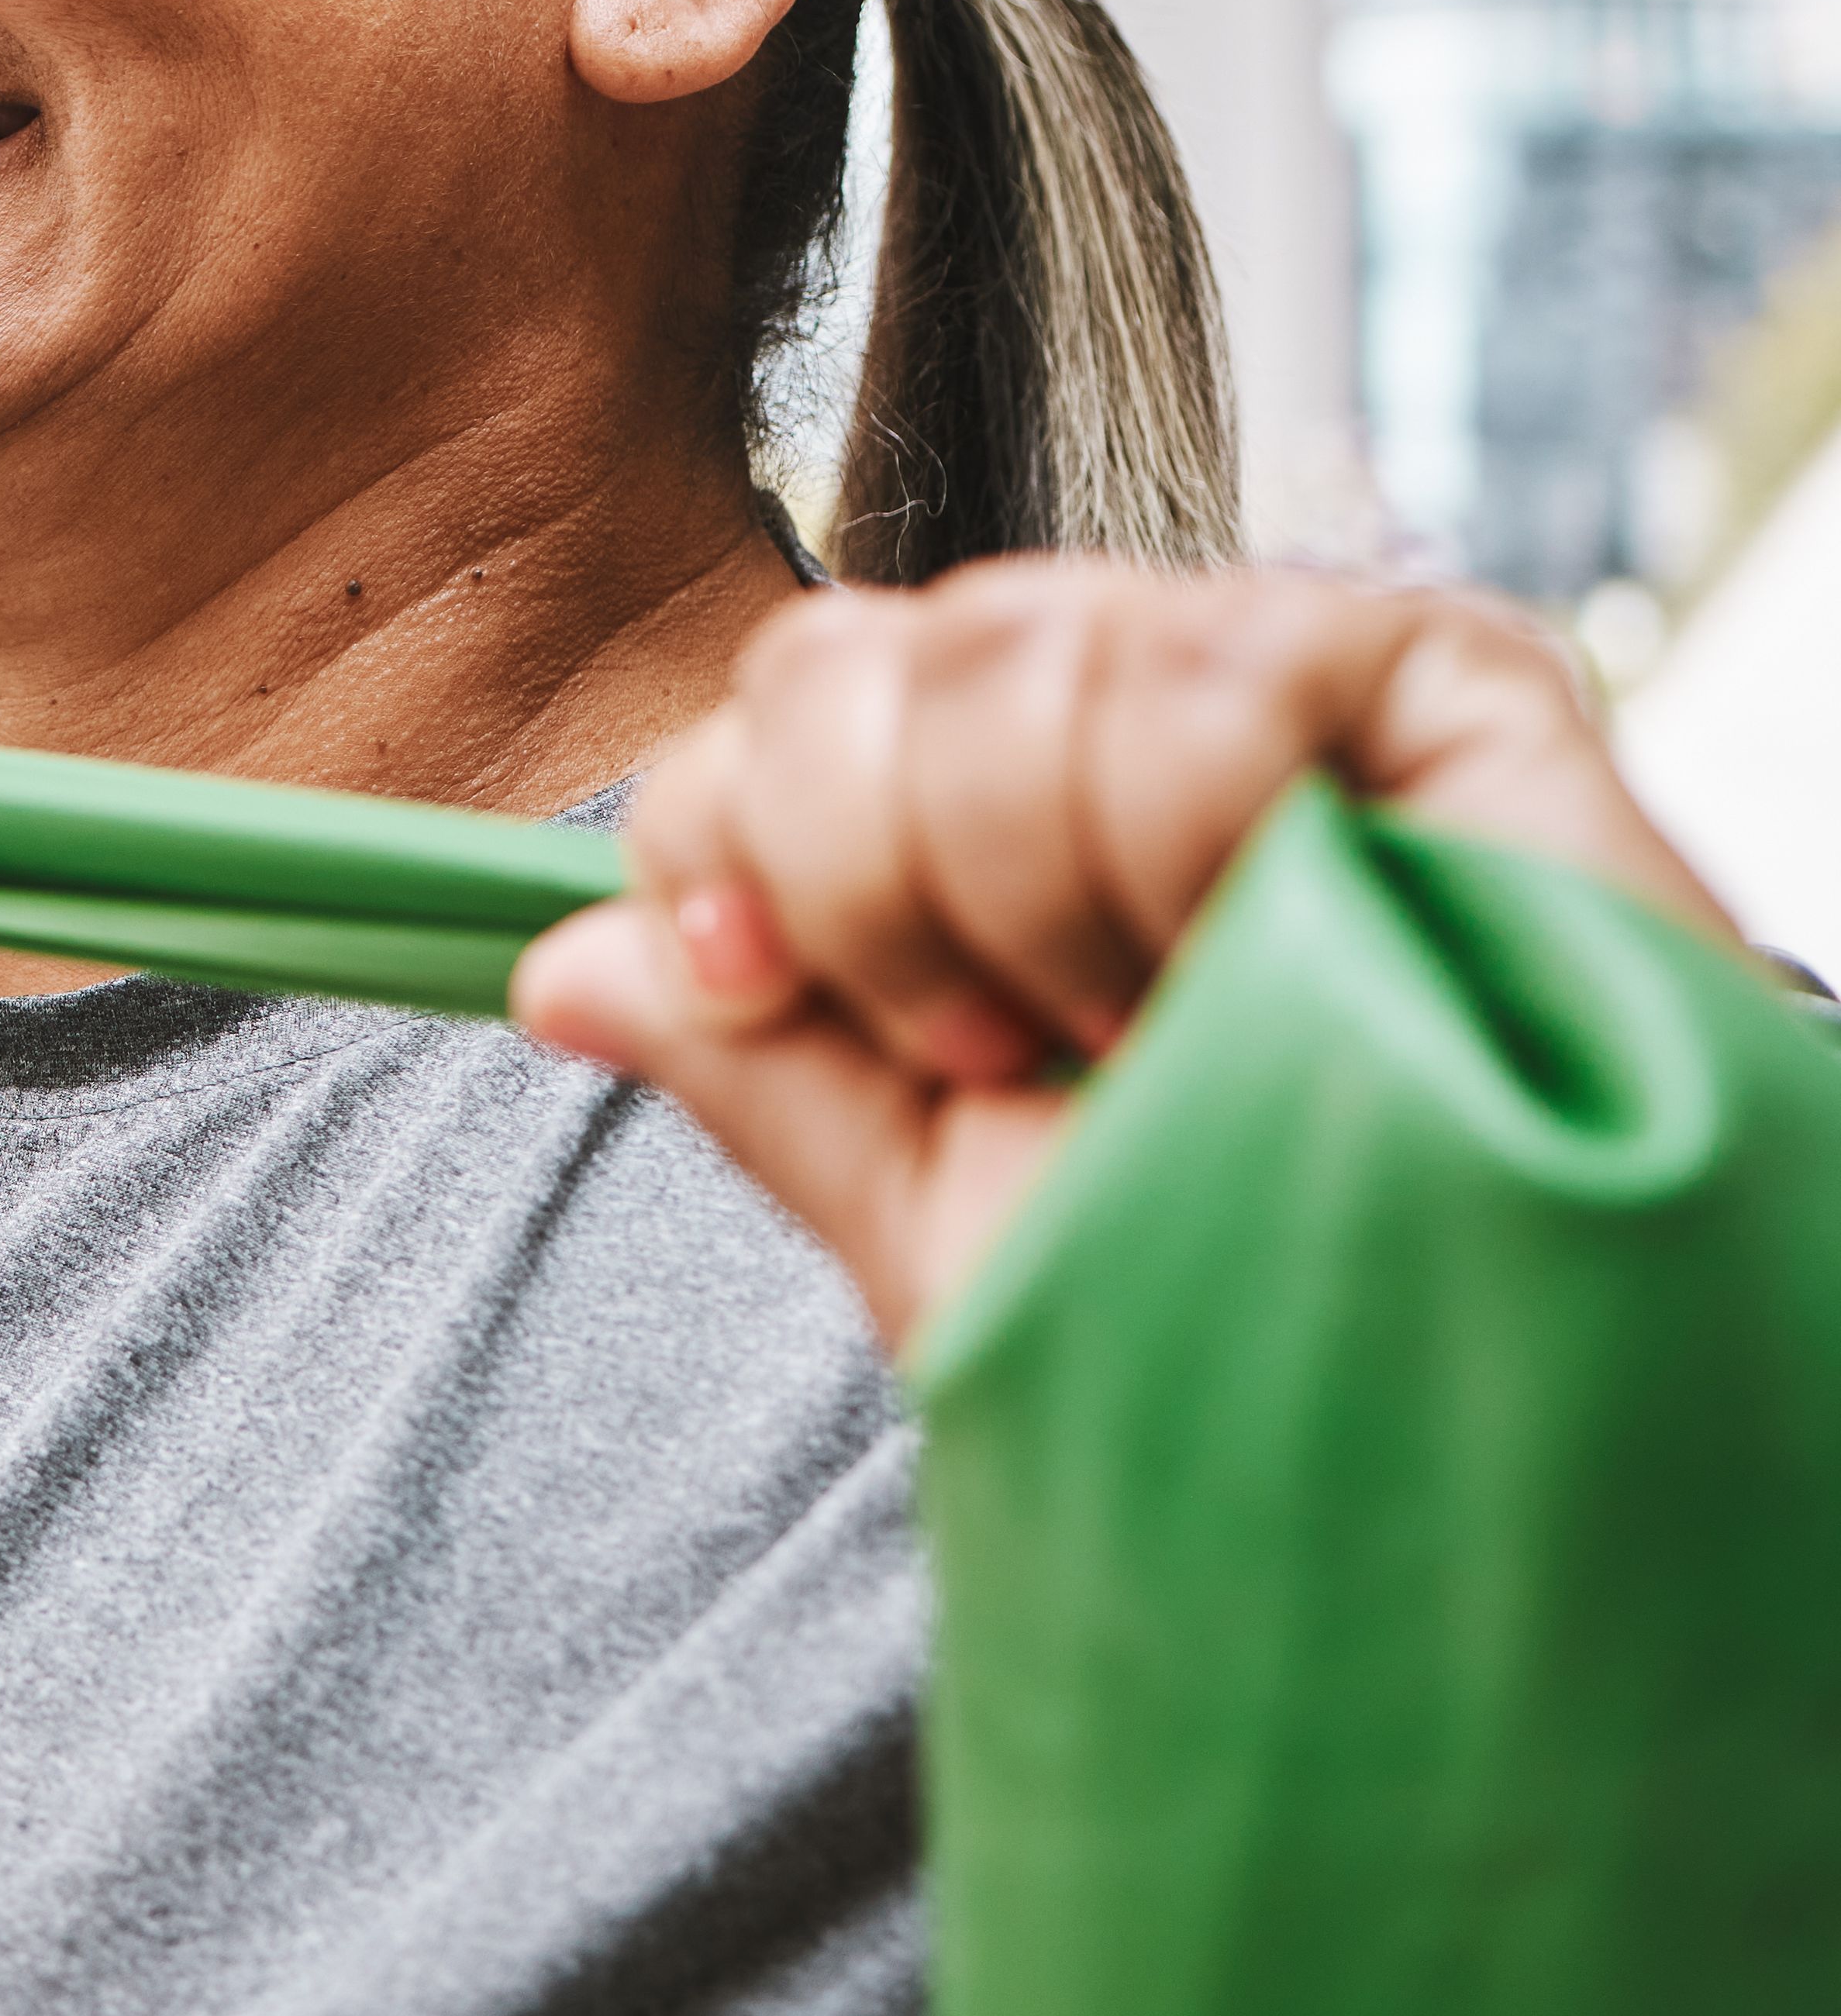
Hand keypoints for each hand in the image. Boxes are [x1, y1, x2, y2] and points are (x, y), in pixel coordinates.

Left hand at [511, 558, 1741, 1348]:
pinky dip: (1193, 839)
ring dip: (1042, 889)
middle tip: (1017, 1042)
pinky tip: (1273, 941)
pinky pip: (1200, 664)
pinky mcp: (1415, 666)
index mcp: (962, 825)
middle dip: (872, 884)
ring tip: (1164, 1017)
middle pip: (834, 659)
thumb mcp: (940, 1214)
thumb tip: (547, 969)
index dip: (721, 850)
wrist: (1468, 1367)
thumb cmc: (1233, 1303)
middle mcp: (1087, 721)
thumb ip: (758, 1070)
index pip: (750, 724)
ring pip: (1003, 648)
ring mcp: (1248, 672)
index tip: (775, 994)